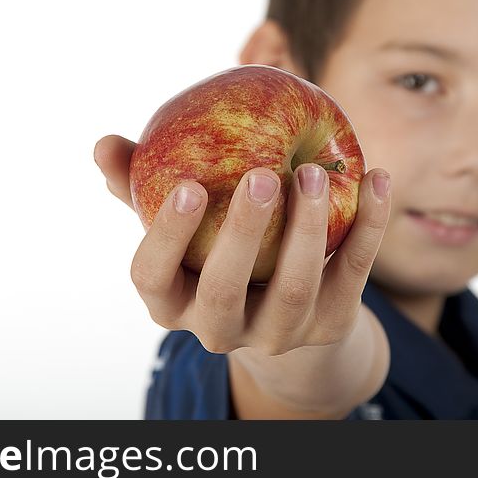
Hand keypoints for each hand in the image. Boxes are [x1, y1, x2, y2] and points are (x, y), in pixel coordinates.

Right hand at [94, 133, 390, 356]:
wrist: (285, 307)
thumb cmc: (214, 251)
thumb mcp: (179, 224)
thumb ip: (140, 186)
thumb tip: (102, 144)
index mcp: (172, 301)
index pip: (152, 277)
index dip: (167, 236)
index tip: (189, 184)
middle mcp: (219, 328)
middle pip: (223, 292)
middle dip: (242, 234)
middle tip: (260, 175)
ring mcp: (277, 333)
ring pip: (292, 290)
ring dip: (306, 229)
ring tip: (313, 172)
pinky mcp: (330, 324)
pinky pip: (351, 275)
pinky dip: (367, 226)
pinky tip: (375, 177)